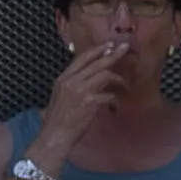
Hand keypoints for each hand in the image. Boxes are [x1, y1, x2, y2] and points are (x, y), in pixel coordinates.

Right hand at [39, 39, 136, 155]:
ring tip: (125, 85)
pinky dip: (115, 99)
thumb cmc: (59, 118)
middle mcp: (70, 81)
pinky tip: (116, 104)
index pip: (81, 58)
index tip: (110, 45)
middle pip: (96, 63)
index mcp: (63, 79)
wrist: (55, 134)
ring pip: (105, 75)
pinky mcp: (90, 102)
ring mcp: (80, 91)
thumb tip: (91, 76)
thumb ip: (74, 84)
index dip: (97, 50)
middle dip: (113, 55)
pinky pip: (110, 95)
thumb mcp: (61, 95)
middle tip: (125, 49)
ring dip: (119, 79)